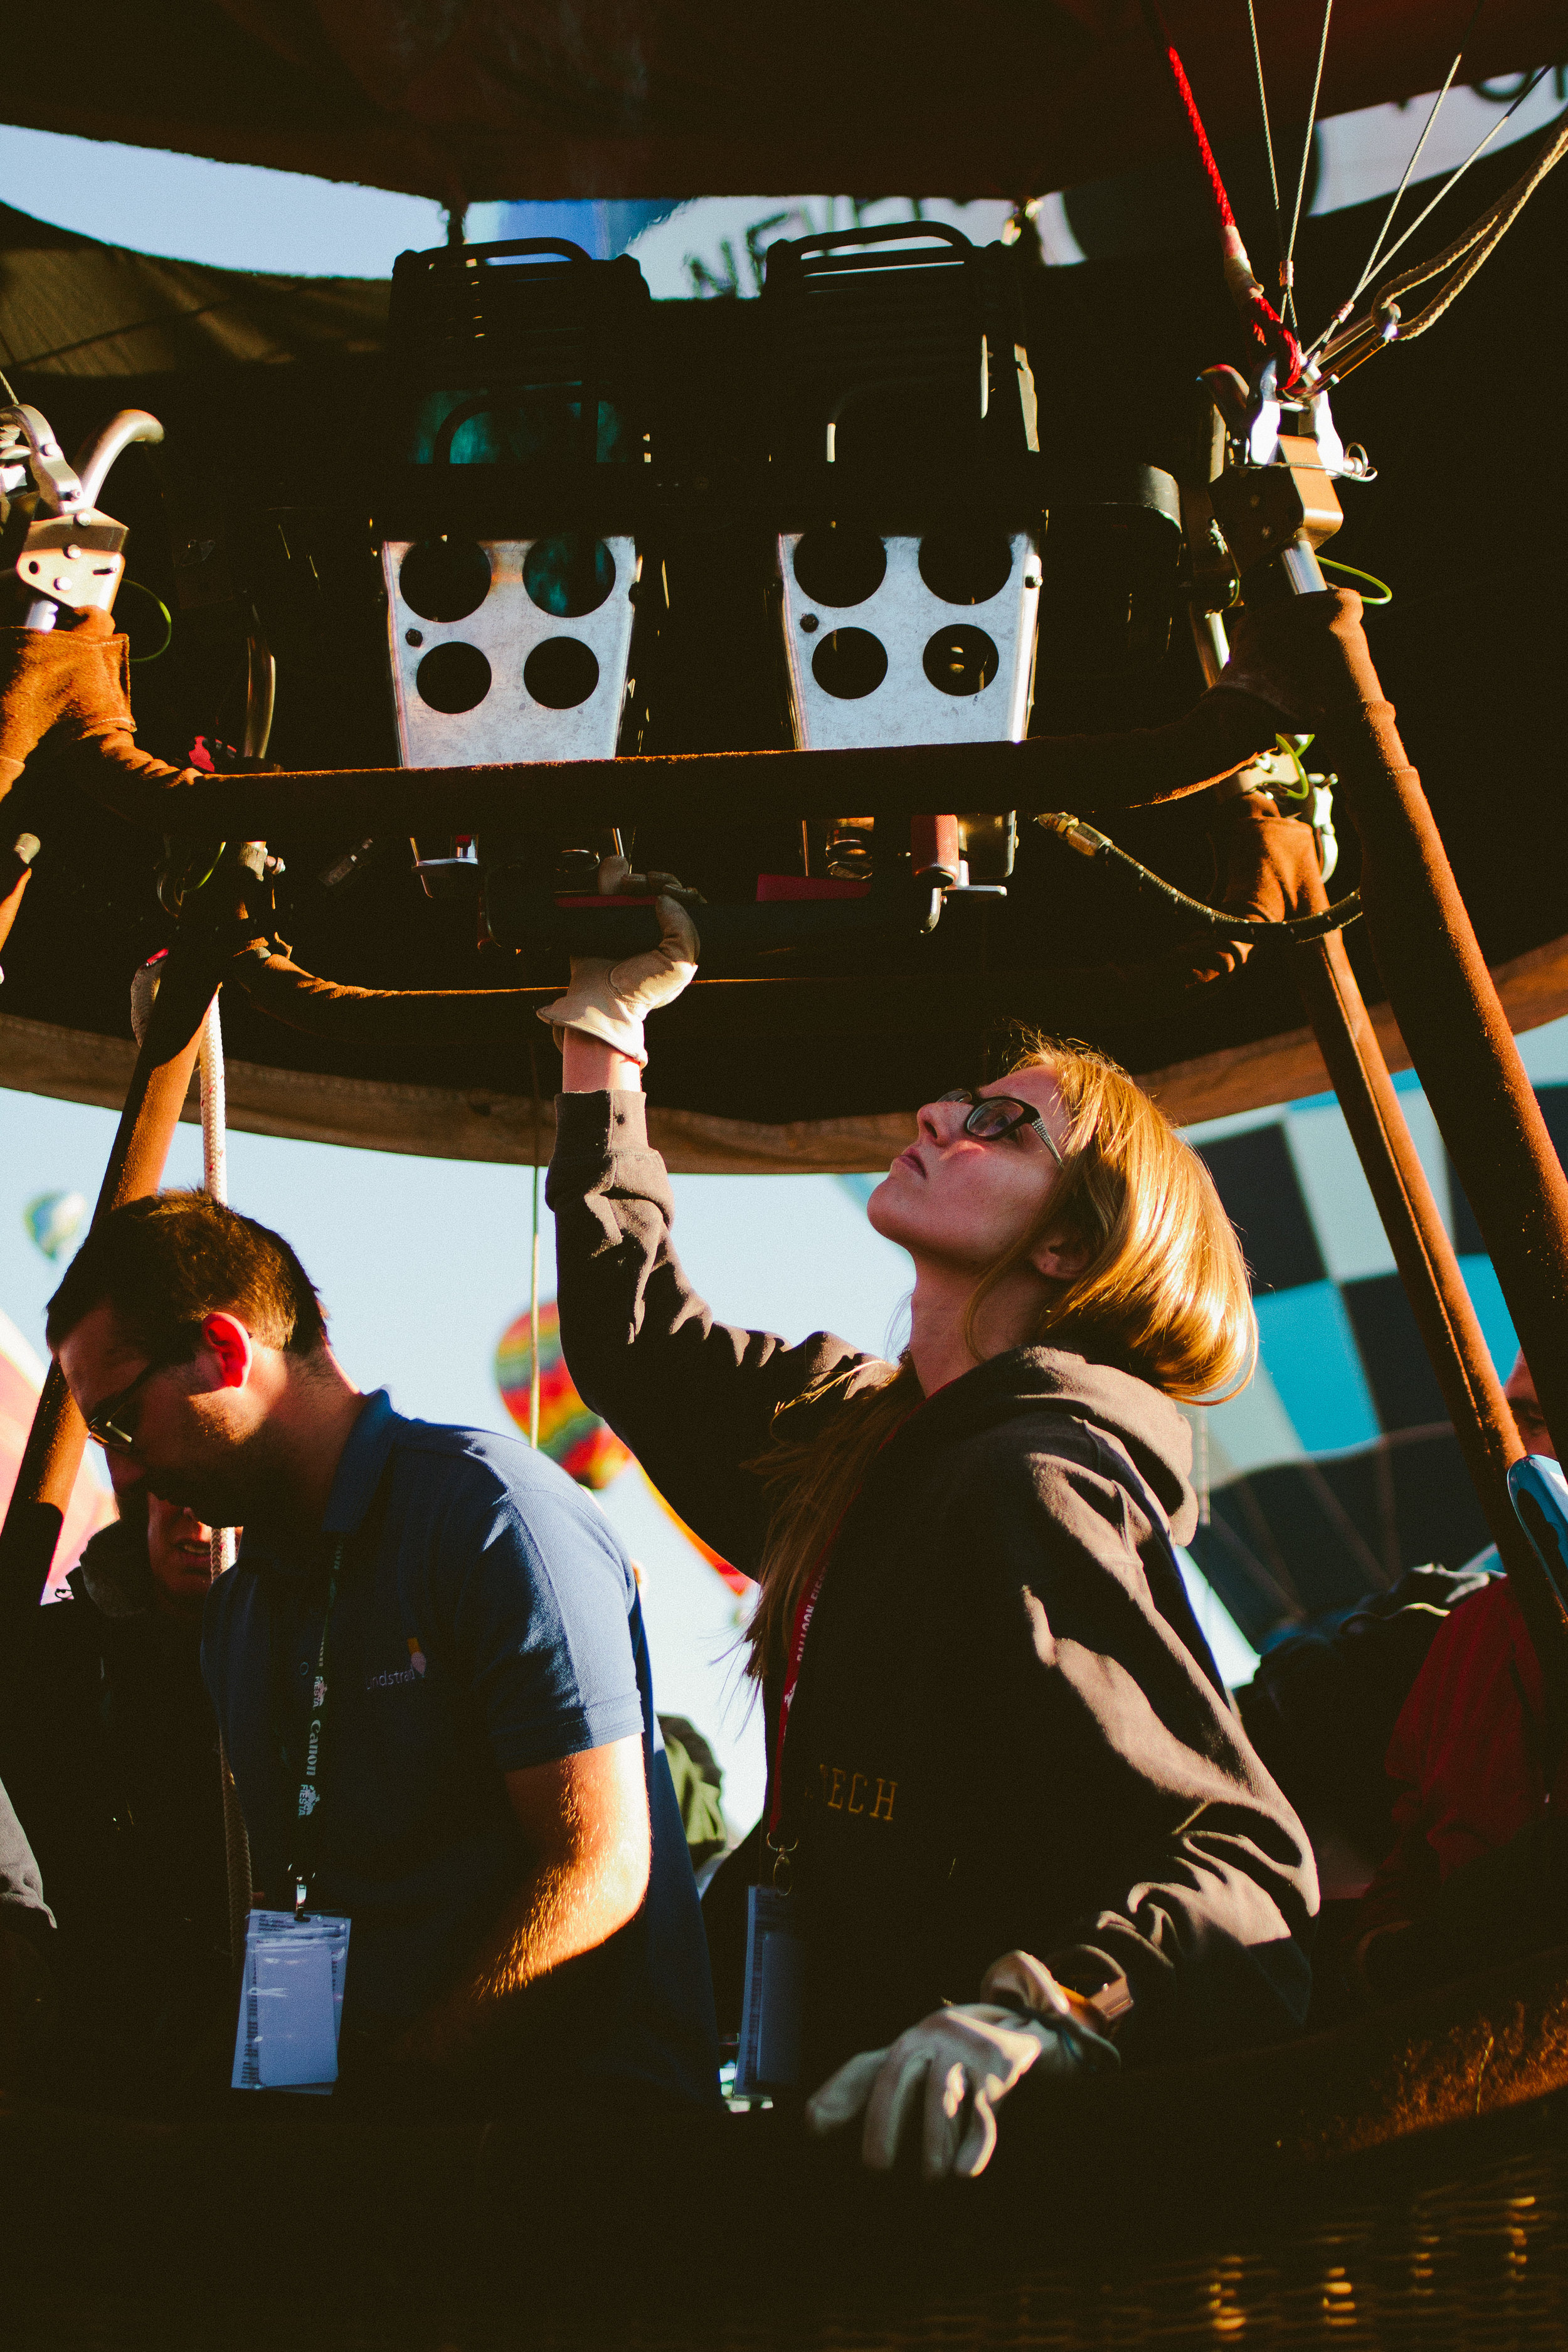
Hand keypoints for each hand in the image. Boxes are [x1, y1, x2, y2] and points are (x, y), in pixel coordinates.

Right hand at [537, 856, 700, 1067]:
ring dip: (635, 878)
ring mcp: (629, 923)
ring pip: (638, 887)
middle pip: (664, 891)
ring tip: (627, 884)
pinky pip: (609, 891)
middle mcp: (656, 930)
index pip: (690, 906)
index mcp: (678, 941)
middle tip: (649, 884)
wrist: (602, 998)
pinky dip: (610, 877)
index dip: (683, 893)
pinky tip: (612, 874)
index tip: (670, 891)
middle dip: (658, 882)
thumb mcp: (679, 966)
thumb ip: (684, 931)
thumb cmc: (642, 989)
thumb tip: (664, 898)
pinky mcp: (605, 919)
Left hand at [805, 2004, 1072, 2179]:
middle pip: (899, 2077)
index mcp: (907, 2042)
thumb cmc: (941, 2059)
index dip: (842, 2095)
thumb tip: (809, 2122)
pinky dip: (974, 2143)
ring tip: (928, 2179)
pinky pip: (984, 2111)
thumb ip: (856, 2087)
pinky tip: (963, 2173)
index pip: (869, 2069)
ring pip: (941, 2099)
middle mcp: (933, 2039)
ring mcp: (966, 2052)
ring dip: (932, 2143)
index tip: (815, 2129)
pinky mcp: (999, 2072)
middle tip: (876, 2167)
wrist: (1009, 2032)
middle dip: (884, 2120)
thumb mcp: (902, 2065)